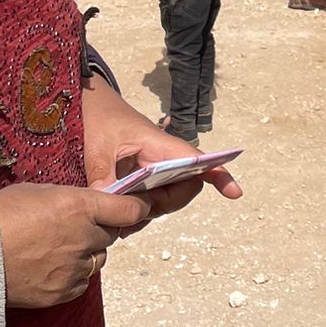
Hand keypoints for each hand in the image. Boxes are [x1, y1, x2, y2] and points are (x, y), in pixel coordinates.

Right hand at [0, 181, 149, 306]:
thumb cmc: (0, 216)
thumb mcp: (37, 192)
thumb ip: (69, 199)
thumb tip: (83, 205)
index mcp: (80, 207)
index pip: (129, 209)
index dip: (135, 208)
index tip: (137, 208)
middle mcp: (85, 237)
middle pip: (110, 234)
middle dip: (99, 229)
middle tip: (74, 227)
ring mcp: (76, 268)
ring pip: (97, 259)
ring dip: (87, 253)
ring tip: (57, 249)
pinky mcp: (64, 291)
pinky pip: (81, 282)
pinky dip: (73, 275)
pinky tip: (50, 268)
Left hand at [80, 82, 242, 220]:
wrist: (91, 106)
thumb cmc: (101, 117)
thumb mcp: (97, 145)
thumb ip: (103, 174)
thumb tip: (107, 202)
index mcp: (160, 146)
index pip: (196, 161)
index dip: (218, 175)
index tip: (234, 192)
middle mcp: (162, 160)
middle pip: (183, 189)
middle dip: (166, 204)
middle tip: (133, 211)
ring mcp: (153, 172)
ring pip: (165, 200)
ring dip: (147, 213)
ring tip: (119, 219)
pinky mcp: (141, 181)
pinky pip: (148, 203)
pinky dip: (136, 214)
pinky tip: (117, 219)